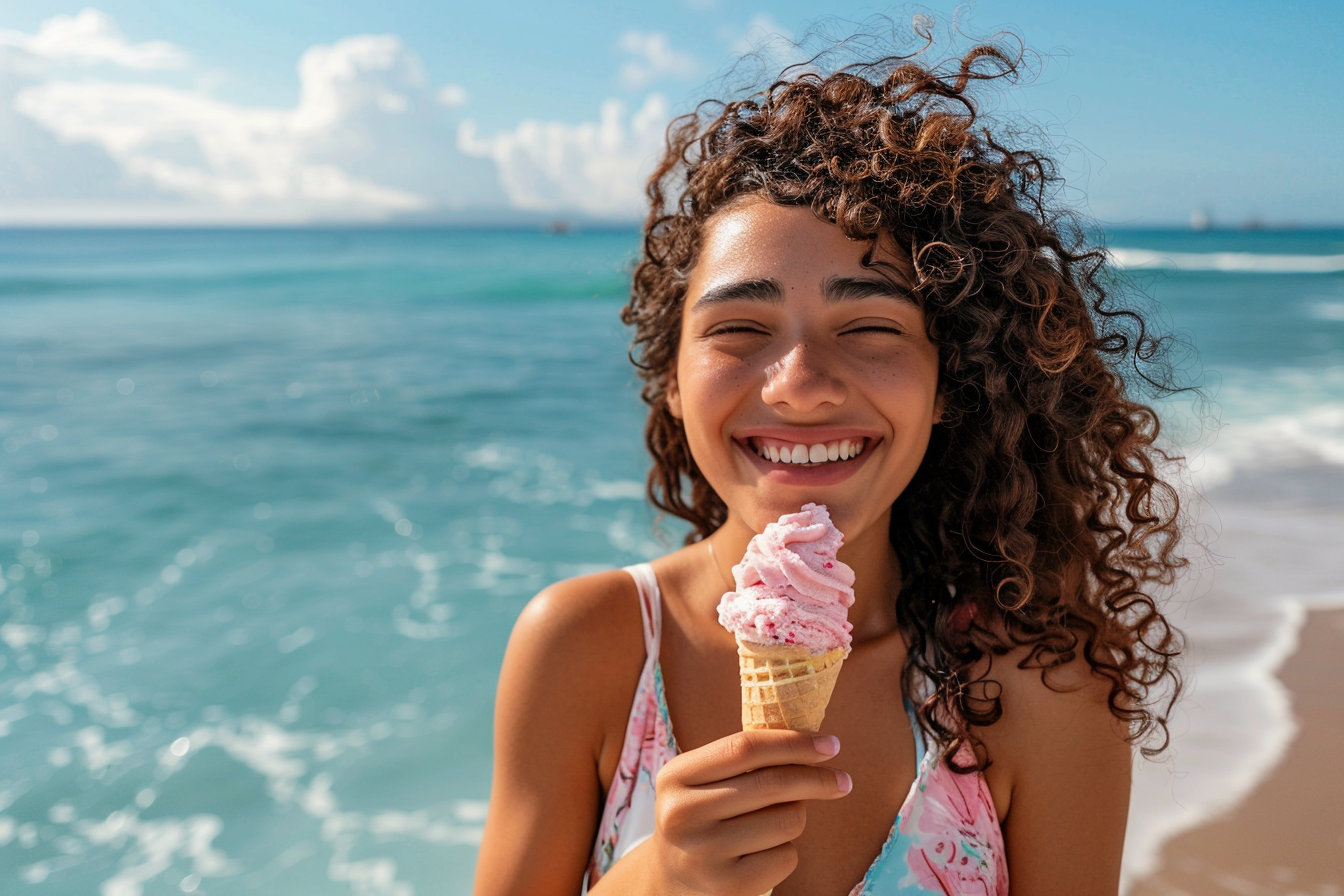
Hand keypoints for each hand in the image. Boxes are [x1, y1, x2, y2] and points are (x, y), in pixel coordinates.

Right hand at [648, 730, 851, 894]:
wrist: (670, 876)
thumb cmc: (702, 813)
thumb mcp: (702, 779)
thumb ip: (743, 758)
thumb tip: (814, 744)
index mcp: (675, 776)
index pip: (745, 747)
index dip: (794, 743)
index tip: (831, 744)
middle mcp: (683, 814)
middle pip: (772, 784)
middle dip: (817, 778)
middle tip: (842, 780)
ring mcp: (704, 853)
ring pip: (786, 821)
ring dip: (796, 815)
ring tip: (775, 819)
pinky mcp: (728, 886)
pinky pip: (786, 856)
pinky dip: (786, 850)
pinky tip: (764, 850)